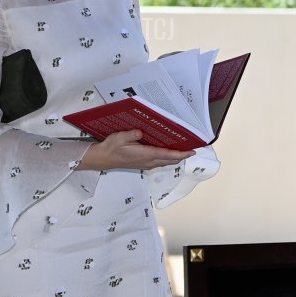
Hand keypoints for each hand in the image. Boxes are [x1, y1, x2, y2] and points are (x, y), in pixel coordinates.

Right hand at [76, 130, 193, 170]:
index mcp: (145, 155)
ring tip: (184, 149)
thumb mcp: (120, 137)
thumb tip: (141, 132)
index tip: (192, 151)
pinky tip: (169, 152)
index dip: (181, 154)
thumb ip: (131, 135)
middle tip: (192, 148)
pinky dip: (168, 158)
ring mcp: (146, 164)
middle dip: (182, 155)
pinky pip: (160, 162)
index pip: (168, 155)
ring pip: (166, 162)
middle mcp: (149, 161)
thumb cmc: (111, 147)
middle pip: (171, 160)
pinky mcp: (143, 164)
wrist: (103, 159)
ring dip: (176, 157)